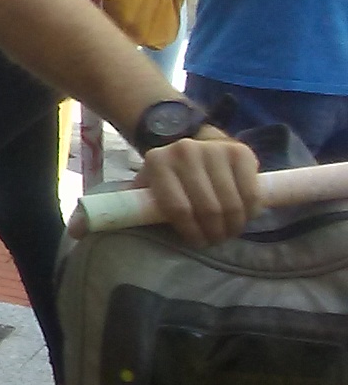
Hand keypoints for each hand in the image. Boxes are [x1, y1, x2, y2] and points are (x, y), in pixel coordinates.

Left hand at [134, 132, 260, 246]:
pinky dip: (250, 210)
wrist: (197, 141)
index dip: (191, 231)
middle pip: (207, 208)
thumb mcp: (151, 184)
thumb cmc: (174, 172)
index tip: (197, 242)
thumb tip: (135, 224)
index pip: (178, 208)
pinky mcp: (240, 152)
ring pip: (230, 203)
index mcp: (158, 162)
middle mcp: (185, 152)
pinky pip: (250, 191)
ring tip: (230, 231)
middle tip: (216, 240)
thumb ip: (144, 203)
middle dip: (214, 232)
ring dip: (233, 225)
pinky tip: (244, 216)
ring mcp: (214, 149)